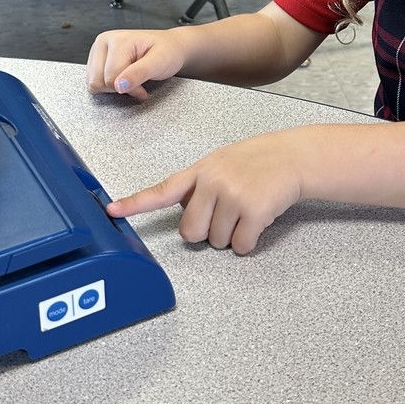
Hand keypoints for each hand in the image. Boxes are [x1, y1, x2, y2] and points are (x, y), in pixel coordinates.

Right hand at [86, 28, 187, 98]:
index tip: (143, 87)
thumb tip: (119, 85)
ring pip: (93, 82)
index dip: (128, 88)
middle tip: (136, 81)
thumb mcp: (159, 62)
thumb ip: (139, 73)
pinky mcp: (97, 58)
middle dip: (118, 88)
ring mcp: (98, 49)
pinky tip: (123, 78)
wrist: (171, 46)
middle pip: (97, 80)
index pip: (111, 77)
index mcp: (117, 40)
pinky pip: (94, 81)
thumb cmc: (167, 52)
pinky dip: (108, 85)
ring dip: (113, 87)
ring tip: (130, 79)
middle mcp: (104, 41)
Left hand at [106, 132, 305, 253]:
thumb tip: (184, 212)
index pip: (161, 190)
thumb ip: (198, 185)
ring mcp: (232, 196)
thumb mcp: (221, 163)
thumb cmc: (257, 161)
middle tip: (224, 215)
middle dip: (205, 231)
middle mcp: (212, 182)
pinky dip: (249, 241)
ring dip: (231, 235)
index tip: (111, 211)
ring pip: (216, 242)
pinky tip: (258, 220)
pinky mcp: (253, 211)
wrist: (293, 157)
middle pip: (190, 232)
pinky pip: (240, 246)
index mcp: (200, 171)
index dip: (134, 204)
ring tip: (246, 210)